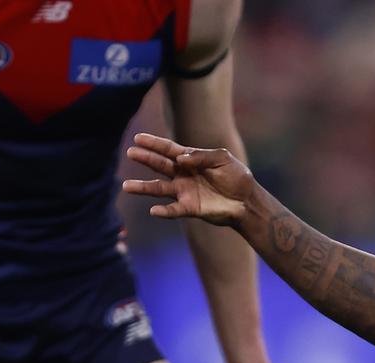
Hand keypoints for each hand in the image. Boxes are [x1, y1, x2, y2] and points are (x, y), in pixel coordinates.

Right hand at [122, 133, 255, 226]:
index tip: (138, 138)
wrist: (247, 201)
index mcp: (191, 160)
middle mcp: (184, 175)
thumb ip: (202, 156)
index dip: (154, 144)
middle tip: (130, 152)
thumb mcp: (222, 158)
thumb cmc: (237, 177)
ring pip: (160, 188)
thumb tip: (181, 159)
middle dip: (146, 159)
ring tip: (126, 185)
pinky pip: (174, 210)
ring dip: (143, 187)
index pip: (169, 150)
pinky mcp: (190, 208)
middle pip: (160, 165)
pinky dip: (164, 211)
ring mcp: (185, 192)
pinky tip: (153, 210)